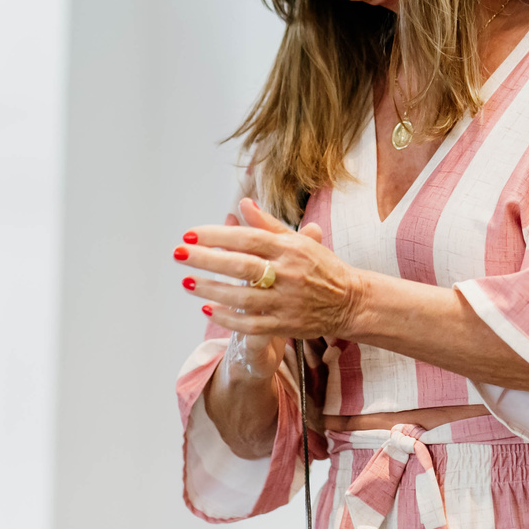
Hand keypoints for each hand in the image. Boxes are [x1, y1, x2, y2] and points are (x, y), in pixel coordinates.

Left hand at [175, 198, 365, 339]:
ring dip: (211, 290)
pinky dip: (227, 317)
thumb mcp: (298, 240)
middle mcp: (287, 274)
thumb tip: (242, 203)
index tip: (190, 233)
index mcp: (290, 249)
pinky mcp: (284, 325)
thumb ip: (267, 224)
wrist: (350, 301)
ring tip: (187, 282)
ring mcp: (286, 302)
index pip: (248, 239)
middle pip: (241, 266)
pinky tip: (207, 309)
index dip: (218, 235)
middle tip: (178, 254)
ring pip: (242, 297)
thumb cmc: (321, 266)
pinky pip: (250, 324)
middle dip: (206, 260)